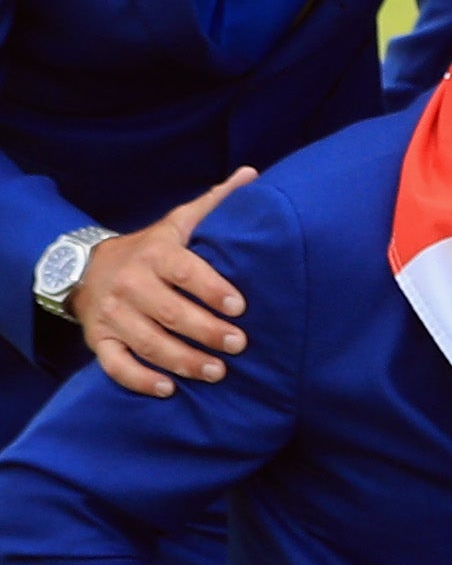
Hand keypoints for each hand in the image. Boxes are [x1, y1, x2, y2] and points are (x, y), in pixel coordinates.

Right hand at [74, 170, 256, 396]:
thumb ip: (215, 203)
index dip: (212, 290)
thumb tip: (252, 174)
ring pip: (148, 342)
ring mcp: (112, 315)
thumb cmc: (150, 248)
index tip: (240, 307)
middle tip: (239, 345)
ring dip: (183, 361)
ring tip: (216, 372)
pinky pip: (115, 365)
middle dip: (207, 331)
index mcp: (156, 254)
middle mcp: (131, 285)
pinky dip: (140, 380)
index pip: (186, 272)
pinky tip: (168, 389)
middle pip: (170, 313)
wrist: (86, 267)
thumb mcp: (178, 222)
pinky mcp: (99, 340)